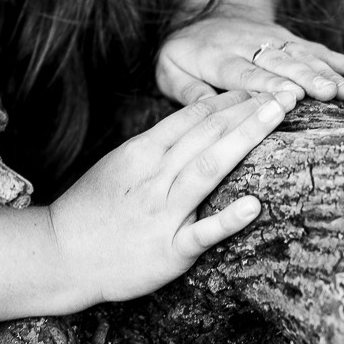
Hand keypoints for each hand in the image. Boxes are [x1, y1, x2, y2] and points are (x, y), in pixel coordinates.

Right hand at [48, 89, 294, 307]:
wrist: (61, 253)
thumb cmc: (90, 208)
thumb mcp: (118, 165)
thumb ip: (155, 147)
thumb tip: (193, 126)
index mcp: (140, 153)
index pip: (191, 118)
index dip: (227, 101)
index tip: (255, 89)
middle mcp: (153, 177)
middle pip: (206, 135)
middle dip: (246, 111)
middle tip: (283, 93)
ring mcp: (162, 213)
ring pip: (208, 169)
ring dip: (244, 140)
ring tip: (274, 118)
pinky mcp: (168, 251)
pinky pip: (202, 233)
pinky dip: (228, 219)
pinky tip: (254, 205)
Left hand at [155, 14, 343, 105]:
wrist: (199, 15)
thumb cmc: (183, 53)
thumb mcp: (169, 70)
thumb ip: (187, 91)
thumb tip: (208, 111)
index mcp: (216, 55)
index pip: (244, 72)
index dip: (267, 83)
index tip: (289, 96)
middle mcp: (248, 44)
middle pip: (279, 62)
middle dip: (305, 77)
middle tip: (328, 93)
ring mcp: (270, 39)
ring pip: (301, 54)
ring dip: (325, 71)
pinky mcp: (286, 39)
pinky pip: (315, 49)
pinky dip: (338, 61)